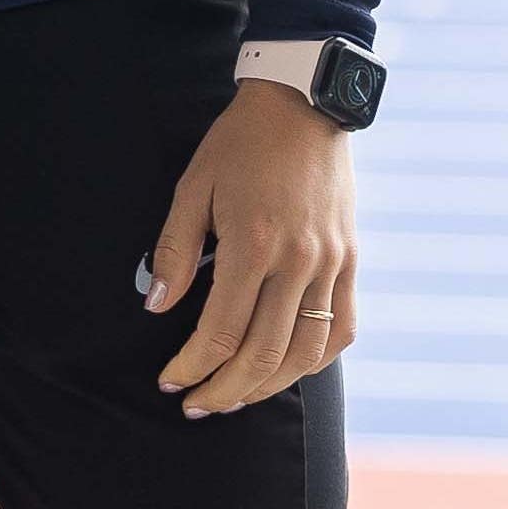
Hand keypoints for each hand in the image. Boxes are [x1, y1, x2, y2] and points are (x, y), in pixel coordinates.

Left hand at [143, 78, 355, 415]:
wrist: (303, 104)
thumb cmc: (239, 143)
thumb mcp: (193, 187)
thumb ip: (176, 251)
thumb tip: (156, 307)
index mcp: (254, 243)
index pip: (221, 331)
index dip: (192, 365)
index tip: (170, 381)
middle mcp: (299, 262)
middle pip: (264, 354)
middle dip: (225, 389)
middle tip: (196, 405)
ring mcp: (331, 263)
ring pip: (306, 353)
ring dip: (268, 386)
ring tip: (235, 397)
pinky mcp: (351, 260)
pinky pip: (342, 328)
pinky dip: (316, 360)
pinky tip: (289, 370)